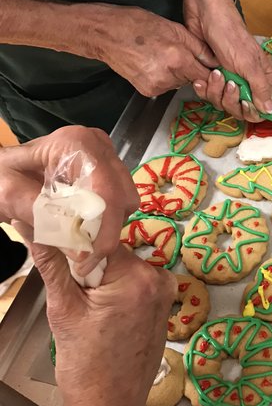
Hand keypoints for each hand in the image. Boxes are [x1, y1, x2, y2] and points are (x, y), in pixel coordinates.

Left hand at [0, 126, 138, 275]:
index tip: (86, 260)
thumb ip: (43, 221)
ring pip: (126, 201)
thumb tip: (80, 252)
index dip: (104, 229)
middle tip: (83, 258)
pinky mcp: (110, 168)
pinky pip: (121, 200)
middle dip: (106, 232)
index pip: (106, 190)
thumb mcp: (11, 194)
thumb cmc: (3, 174)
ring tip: (79, 240)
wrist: (4, 166)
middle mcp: (99, 146)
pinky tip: (83, 225)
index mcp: (77, 145)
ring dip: (107, 226)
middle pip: (122, 197)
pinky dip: (106, 219)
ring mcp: (107, 156)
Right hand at [34, 243, 174, 405]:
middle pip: (112, 254)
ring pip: (122, 269)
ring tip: (90, 312)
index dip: (75, 250)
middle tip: (76, 298)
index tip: (60, 261)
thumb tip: (32, 226)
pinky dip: (117, 292)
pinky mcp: (164, 305)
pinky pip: (135, 285)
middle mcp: (159, 279)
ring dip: (102, 281)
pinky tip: (105, 317)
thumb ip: (51, 263)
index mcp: (137, 277)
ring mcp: (165, 293)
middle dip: (89, 268)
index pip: (99, 240)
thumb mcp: (63, 310)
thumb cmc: (86, 366)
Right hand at [94, 3, 217, 96]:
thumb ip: (198, 47)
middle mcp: (168, 76)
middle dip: (190, 68)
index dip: (208, 70)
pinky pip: (165, 87)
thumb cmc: (137, 25)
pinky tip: (152, 64)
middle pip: (192, 79)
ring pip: (178, 83)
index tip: (208, 66)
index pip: (205, 75)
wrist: (106, 34)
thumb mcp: (174, 28)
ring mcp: (156, 86)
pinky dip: (163, 78)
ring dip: (176, 73)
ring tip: (160, 56)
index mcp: (177, 58)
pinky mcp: (147, 91)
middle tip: (175, 52)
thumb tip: (215, 60)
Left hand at [183, 0, 271, 120]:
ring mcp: (229, 78)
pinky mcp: (212, 76)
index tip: (243, 102)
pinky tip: (200, 78)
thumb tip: (271, 111)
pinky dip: (203, 89)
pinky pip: (208, 94)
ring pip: (222, 103)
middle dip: (228, 99)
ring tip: (212, 73)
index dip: (251, 110)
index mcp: (262, 77)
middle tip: (225, 79)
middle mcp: (247, 80)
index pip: (261, 108)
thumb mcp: (247, 63)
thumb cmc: (229, 33)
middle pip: (239, 108)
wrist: (205, 10)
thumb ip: (259, 88)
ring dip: (214, 92)